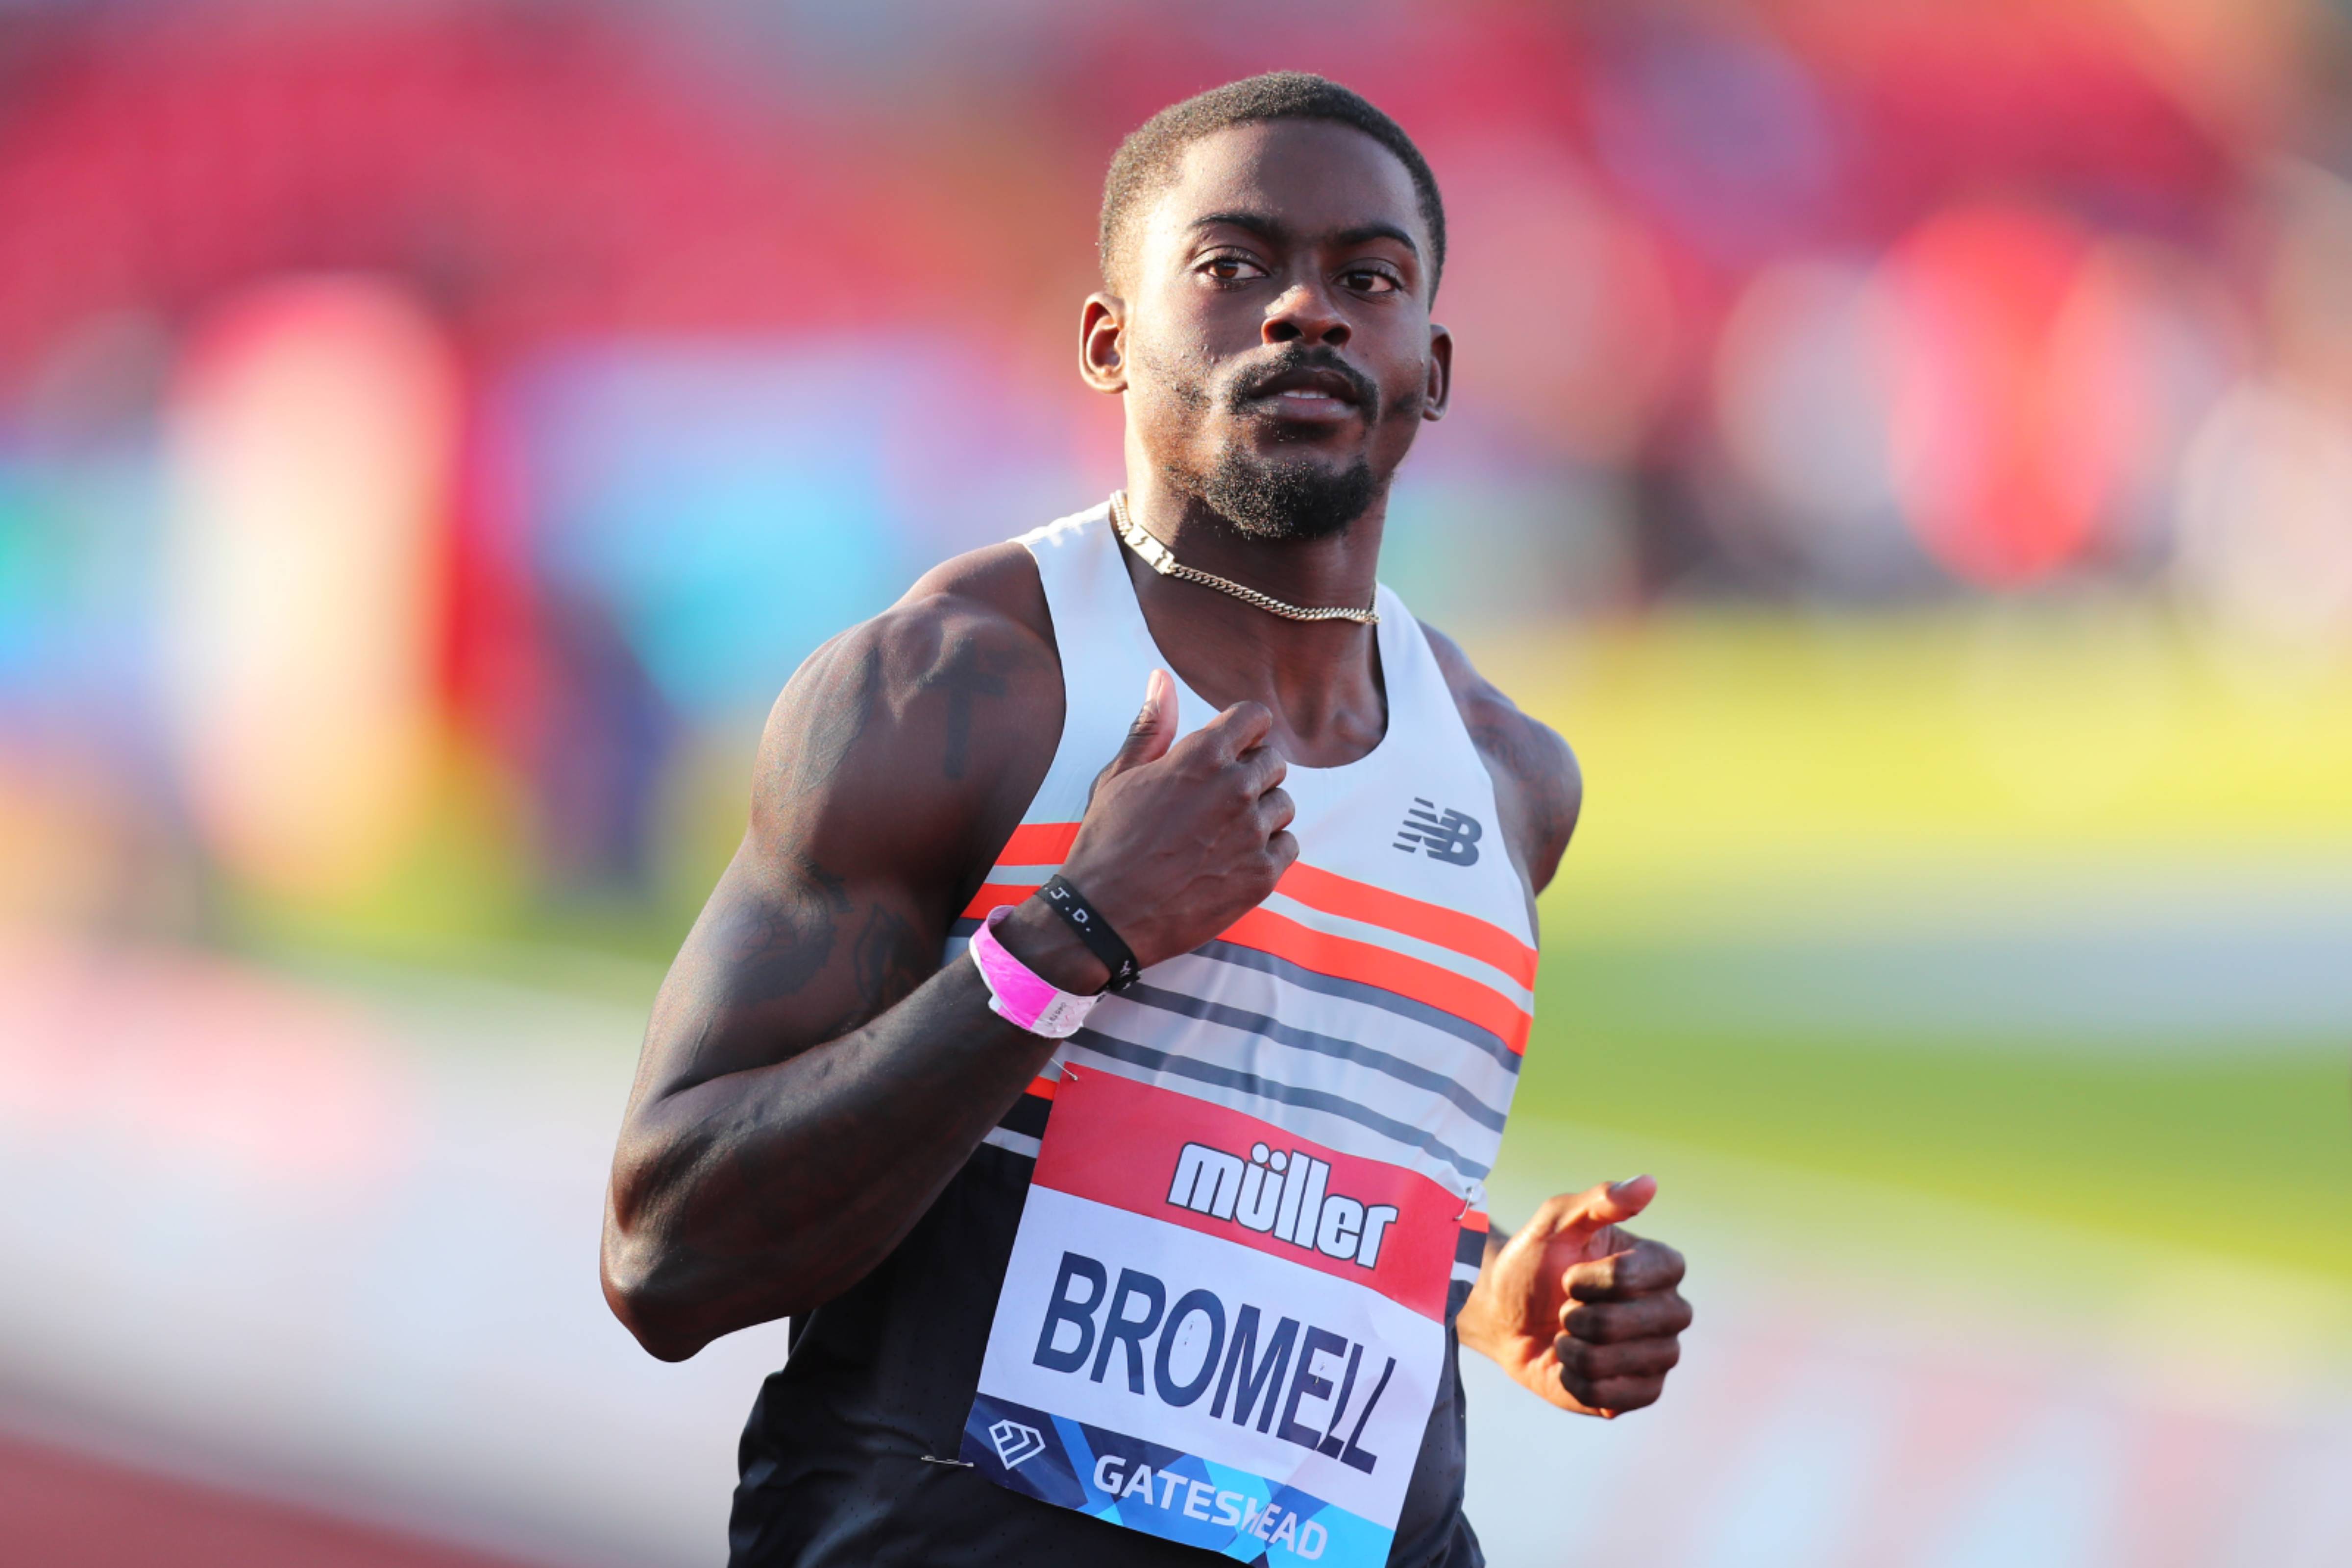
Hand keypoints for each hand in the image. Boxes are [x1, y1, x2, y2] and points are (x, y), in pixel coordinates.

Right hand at [1001, 670, 1295, 987]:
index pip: (1255, 717)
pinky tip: (1233, 860)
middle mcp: (1234, 789)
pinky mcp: (1261, 875)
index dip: (1245, 731)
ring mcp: (1252, 834)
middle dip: (1251, 773)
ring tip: (1222, 833)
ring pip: (1284, 804)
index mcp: (1200, 757)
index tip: (1232, 748)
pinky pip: (1288, 846)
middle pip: (1274, 761)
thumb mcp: (1119, 777)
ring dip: (1261, 813)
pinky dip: (1268, 850)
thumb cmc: (1106, 843)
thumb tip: (1161, 678)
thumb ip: (1151, 726)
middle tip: (1217, 800)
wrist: (1104, 918)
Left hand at [1455, 1176, 1689, 1417]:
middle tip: (1565, 1309)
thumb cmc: (1535, 1263)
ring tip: (1565, 1336)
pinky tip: (1568, 1366)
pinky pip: (1615, 1398)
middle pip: (1638, 1321)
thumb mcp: (1555, 1221)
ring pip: (1621, 1362)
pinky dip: (1577, 1381)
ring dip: (1574, 1348)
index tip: (1569, 1275)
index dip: (1599, 1278)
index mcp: (1661, 1266)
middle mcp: (1671, 1311)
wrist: (1506, 1317)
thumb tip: (1648, 1183)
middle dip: (1582, 1315)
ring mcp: (1660, 1355)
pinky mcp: (1641, 1393)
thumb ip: (1599, 1201)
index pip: (1649, 1272)